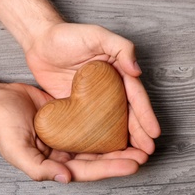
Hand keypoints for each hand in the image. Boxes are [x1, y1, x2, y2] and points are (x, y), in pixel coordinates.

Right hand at [0, 83, 147, 182]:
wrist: (0, 99)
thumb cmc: (4, 125)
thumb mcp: (16, 150)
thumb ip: (38, 168)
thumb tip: (65, 178)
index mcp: (55, 164)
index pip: (88, 170)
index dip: (111, 168)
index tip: (133, 164)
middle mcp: (66, 152)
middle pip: (99, 158)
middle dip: (122, 158)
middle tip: (144, 154)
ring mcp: (71, 136)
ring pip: (100, 142)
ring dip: (120, 143)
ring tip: (141, 142)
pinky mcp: (73, 119)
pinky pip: (94, 123)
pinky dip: (109, 125)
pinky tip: (123, 122)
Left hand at [25, 23, 160, 153]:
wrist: (40, 43)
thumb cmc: (69, 35)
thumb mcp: (98, 35)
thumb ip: (121, 48)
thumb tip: (137, 70)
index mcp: (119, 74)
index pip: (136, 97)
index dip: (146, 115)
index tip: (154, 133)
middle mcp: (110, 90)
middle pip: (128, 115)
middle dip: (139, 134)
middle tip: (146, 153)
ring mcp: (95, 101)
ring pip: (113, 124)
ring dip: (124, 141)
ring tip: (132, 158)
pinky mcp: (78, 109)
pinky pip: (92, 127)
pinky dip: (101, 140)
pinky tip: (106, 153)